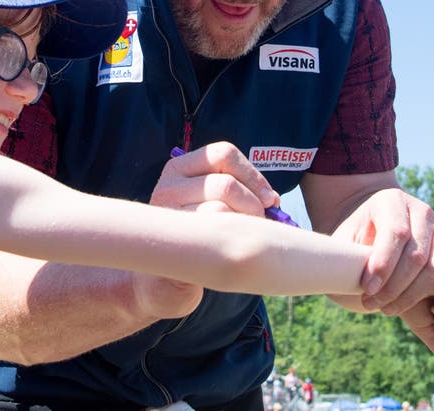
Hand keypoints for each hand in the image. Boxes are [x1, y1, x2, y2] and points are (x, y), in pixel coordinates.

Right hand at [129, 142, 278, 320]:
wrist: (162, 280)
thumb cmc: (197, 236)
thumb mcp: (211, 202)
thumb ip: (237, 191)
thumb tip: (271, 199)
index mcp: (178, 168)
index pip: (223, 154)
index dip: (253, 175)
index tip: (268, 199)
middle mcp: (167, 187)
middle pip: (227, 184)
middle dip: (253, 206)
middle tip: (257, 224)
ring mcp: (165, 216)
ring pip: (221, 209)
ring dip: (243, 227)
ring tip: (242, 237)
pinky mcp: (170, 245)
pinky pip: (212, 237)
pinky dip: (231, 244)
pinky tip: (230, 251)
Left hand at [331, 188, 433, 314]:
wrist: (374, 232)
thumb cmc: (356, 239)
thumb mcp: (344, 241)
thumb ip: (342, 256)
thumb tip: (341, 277)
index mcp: (392, 201)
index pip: (395, 233)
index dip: (382, 264)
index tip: (366, 289)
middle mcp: (422, 211)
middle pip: (416, 254)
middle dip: (393, 286)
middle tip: (371, 304)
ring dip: (413, 294)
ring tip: (388, 308)